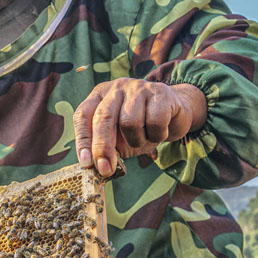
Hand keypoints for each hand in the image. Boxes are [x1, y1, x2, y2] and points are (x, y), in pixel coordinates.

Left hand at [73, 79, 206, 175]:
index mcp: (100, 96)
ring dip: (137, 140)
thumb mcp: (119, 138)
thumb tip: (93, 167)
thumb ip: (105, 148)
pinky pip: (155, 121)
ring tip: (144, 139)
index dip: (83, 140)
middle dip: (102, 147)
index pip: (83, 116)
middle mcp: (116, 88)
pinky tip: (160, 132)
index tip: (86, 163)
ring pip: (130, 122)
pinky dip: (157, 135)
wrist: (175, 114)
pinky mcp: (161, 93)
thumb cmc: (141, 127)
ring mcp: (138, 88)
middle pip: (103, 117)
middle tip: (105, 169)